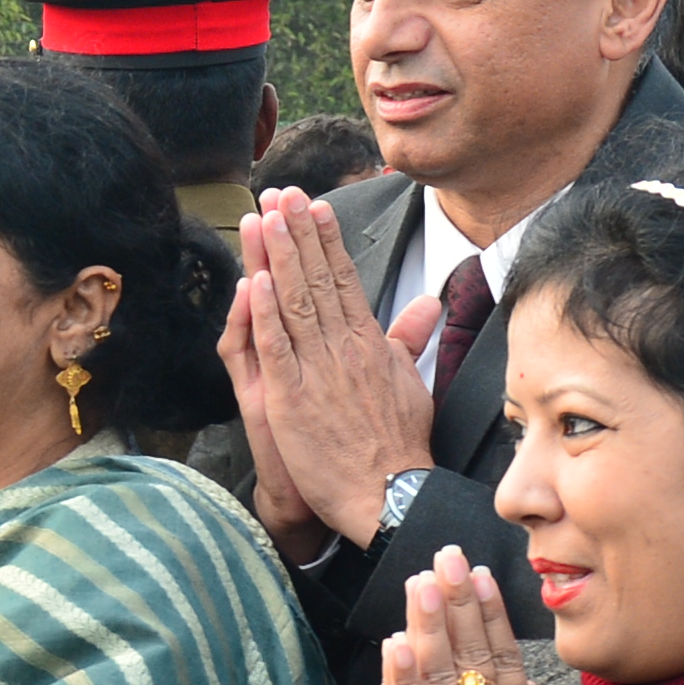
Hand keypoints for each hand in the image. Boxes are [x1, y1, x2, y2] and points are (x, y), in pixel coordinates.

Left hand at [235, 194, 440, 548]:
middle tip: (282, 192)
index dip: (326, 239)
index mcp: (368, 342)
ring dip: (278, 256)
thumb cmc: (399, 443)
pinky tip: (256, 280)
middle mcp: (343, 347)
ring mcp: (316, 370)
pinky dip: (264, 313)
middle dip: (297, 232)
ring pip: (294, 302)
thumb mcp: (411, 382)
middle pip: (317, 278)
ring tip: (264, 217)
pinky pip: (275, 346)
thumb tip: (427, 303)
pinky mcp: (290, 397)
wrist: (389, 492)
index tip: (314, 205)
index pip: (344, 278)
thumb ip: (408, 339)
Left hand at [378, 550, 571, 684]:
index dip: (492, 615)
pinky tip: (395, 645)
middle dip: (458, 602)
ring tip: (420, 581)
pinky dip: (401, 681)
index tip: (481, 576)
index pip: (505, 658)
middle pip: (472, 654)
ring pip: (440, 676)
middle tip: (446, 556)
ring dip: (429, 625)